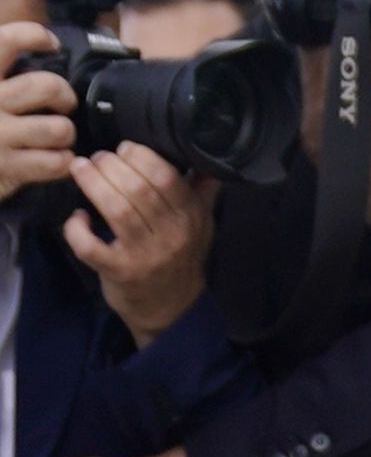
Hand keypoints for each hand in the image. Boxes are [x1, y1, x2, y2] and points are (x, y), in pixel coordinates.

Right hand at [0, 24, 75, 196]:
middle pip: (46, 86)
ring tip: (58, 135)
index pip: (7, 41)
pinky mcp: (6, 167)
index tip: (51, 44)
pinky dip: (62, 160)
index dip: (35, 36)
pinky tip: (54, 157)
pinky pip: (54, 161)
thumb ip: (3, 74)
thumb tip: (43, 51)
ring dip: (66, 133)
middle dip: (65, 96)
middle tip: (63, 105)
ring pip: (58, 128)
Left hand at [63, 146, 213, 340]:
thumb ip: (201, 191)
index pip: (167, 177)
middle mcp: (171, 235)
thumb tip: (206, 155)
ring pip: (114, 209)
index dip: (140, 156)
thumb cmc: (180, 259)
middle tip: (97, 157)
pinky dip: (77, 228)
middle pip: (137, 189)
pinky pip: (90, 245)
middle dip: (111, 165)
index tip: (124, 148)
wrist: (170, 307)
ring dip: (92, 184)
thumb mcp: (201, 224)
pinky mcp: (118, 270)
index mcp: (191, 217)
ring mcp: (144, 254)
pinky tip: (77, 217)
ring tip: (81, 170)